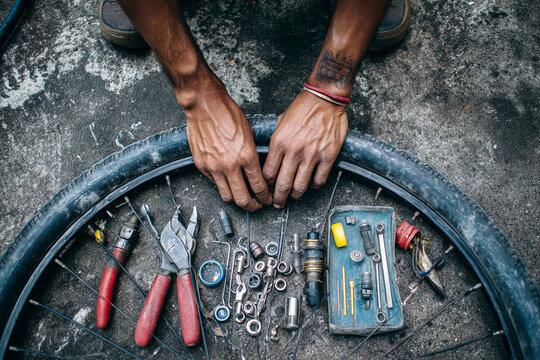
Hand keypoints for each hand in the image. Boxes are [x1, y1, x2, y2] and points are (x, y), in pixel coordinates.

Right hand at [181, 81, 271, 211]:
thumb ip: (252, 154)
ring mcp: (213, 167)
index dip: (265, 197)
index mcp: (246, 157)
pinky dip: (222, 185)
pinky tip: (227, 180)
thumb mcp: (249, 133)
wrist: (204, 104)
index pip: (259, 187)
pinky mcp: (201, 165)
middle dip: (253, 206)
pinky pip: (213, 182)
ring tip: (242, 197)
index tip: (267, 199)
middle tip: (256, 206)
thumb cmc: (227, 113)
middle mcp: (230, 165)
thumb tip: (256, 170)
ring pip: (227, 196)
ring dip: (236, 200)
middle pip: (243, 199)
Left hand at [262, 91, 347, 207]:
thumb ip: (276, 142)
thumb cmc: (303, 107)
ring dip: (295, 196)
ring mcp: (312, 154)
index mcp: (279, 142)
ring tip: (293, 197)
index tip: (266, 191)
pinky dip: (313, 186)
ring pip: (300, 186)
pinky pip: (319, 180)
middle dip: (278, 198)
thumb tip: (272, 159)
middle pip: (282, 184)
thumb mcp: (281, 122)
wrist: (325, 98)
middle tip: (277, 204)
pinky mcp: (328, 156)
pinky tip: (311, 184)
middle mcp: (294, 150)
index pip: (268, 173)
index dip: (266, 187)